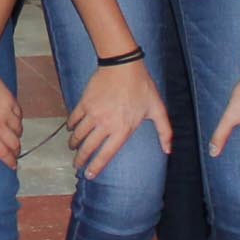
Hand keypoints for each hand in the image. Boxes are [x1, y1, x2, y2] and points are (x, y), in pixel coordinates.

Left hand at [0, 61, 22, 168]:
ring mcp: (6, 112)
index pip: (2, 152)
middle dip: (15, 152)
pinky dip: (18, 121)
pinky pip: (19, 114)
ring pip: (18, 129)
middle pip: (14, 143)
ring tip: (14, 139)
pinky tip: (15, 122)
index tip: (12, 167)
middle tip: (14, 155)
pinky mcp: (10, 99)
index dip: (9, 161)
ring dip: (17, 137)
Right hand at [67, 58, 171, 178]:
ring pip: (78, 134)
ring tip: (73, 148)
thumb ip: (164, 131)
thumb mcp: (157, 109)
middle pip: (88, 148)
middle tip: (77, 166)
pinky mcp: (84, 103)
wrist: (123, 64)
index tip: (89, 175)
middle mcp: (105, 124)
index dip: (96, 167)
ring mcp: (93, 114)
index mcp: (122, 130)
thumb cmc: (142, 87)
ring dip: (74, 144)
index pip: (106, 155)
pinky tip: (71, 129)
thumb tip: (168, 151)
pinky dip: (71, 126)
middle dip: (80, 160)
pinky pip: (73, 118)